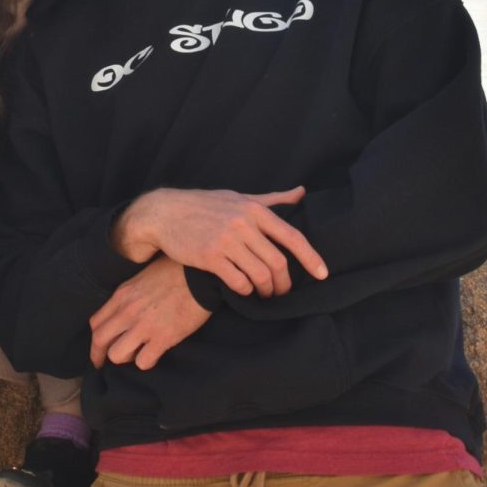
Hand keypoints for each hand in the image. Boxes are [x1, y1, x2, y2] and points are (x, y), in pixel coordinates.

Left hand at [89, 257, 210, 368]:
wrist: (200, 275)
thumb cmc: (174, 272)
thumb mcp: (141, 278)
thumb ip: (128, 296)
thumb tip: (122, 312)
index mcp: (121, 296)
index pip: (96, 323)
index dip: (94, 340)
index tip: (98, 349)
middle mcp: (128, 312)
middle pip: (99, 341)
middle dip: (99, 356)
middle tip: (105, 364)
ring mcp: (144, 326)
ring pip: (117, 355)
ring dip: (125, 358)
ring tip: (136, 354)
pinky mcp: (163, 338)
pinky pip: (143, 362)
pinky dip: (146, 362)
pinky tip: (153, 355)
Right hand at [111, 186, 327, 296]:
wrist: (164, 212)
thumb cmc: (204, 205)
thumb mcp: (238, 197)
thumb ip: (271, 199)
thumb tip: (301, 193)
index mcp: (253, 209)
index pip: (292, 237)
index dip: (311, 258)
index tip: (323, 275)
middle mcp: (242, 223)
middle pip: (278, 262)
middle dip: (284, 283)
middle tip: (281, 291)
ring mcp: (225, 240)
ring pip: (260, 275)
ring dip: (266, 290)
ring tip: (264, 293)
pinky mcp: (209, 256)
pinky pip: (237, 281)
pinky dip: (245, 290)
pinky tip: (242, 289)